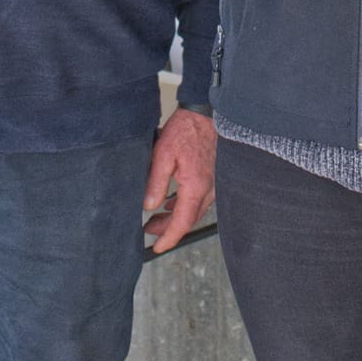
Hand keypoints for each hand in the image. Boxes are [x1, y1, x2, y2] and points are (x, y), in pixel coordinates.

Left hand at [142, 108, 216, 253]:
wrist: (206, 113)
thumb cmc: (187, 129)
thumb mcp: (163, 154)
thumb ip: (156, 182)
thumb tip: (149, 206)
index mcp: (195, 187)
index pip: (182, 223)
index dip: (168, 238)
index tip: (157, 247)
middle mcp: (208, 189)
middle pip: (188, 219)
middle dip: (168, 229)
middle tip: (149, 231)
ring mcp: (212, 184)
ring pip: (194, 211)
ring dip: (175, 218)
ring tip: (156, 218)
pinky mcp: (212, 176)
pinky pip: (199, 199)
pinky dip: (184, 206)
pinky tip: (172, 203)